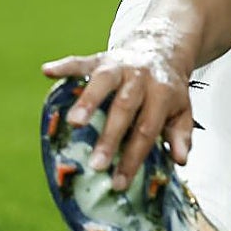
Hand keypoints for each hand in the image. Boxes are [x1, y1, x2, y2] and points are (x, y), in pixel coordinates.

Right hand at [41, 23, 193, 190]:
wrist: (162, 48)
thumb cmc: (168, 89)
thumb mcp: (183, 110)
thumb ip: (181, 134)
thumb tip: (181, 160)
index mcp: (163, 93)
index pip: (147, 129)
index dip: (134, 157)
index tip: (119, 182)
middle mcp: (141, 78)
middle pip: (124, 108)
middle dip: (110, 138)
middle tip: (96, 164)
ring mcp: (119, 65)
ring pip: (103, 82)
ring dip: (88, 101)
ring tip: (73, 122)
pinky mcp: (100, 58)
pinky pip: (80, 61)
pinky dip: (64, 66)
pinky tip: (47, 72)